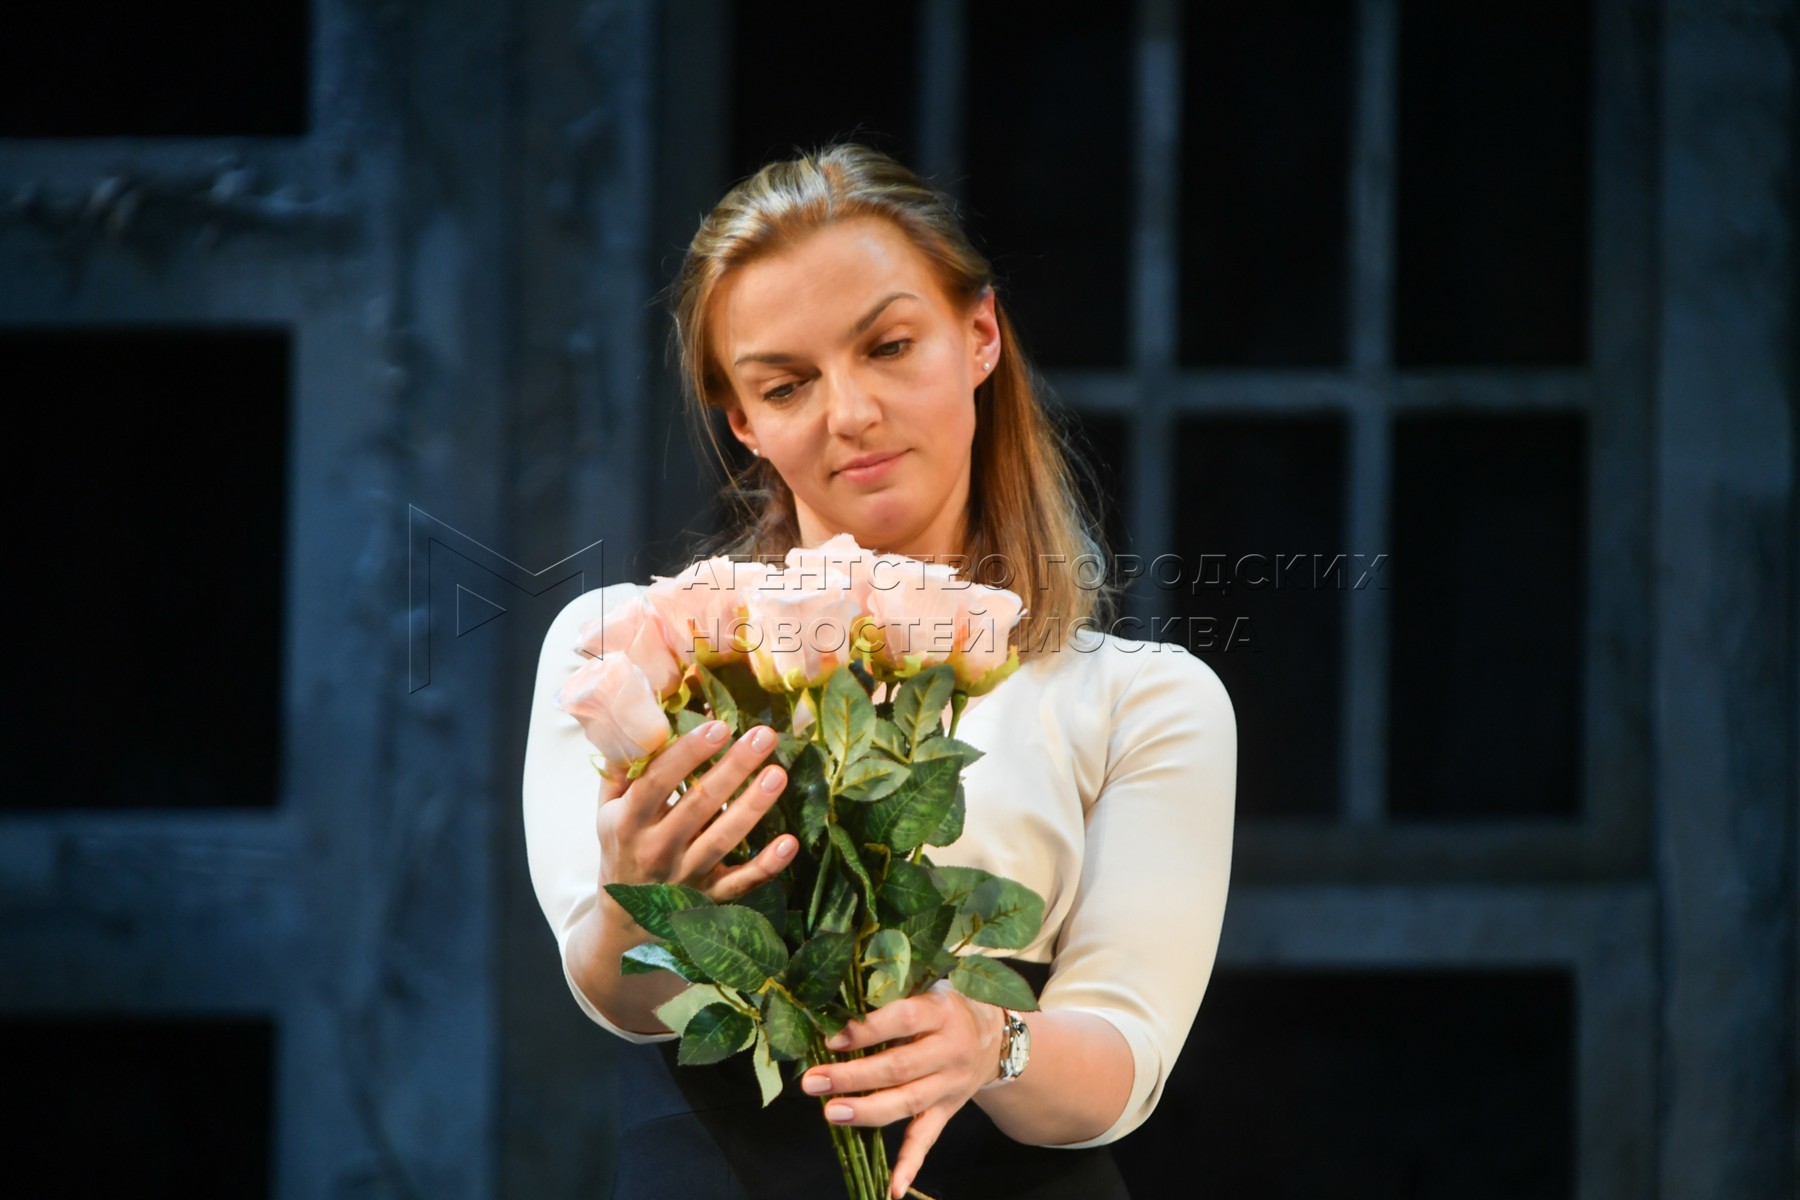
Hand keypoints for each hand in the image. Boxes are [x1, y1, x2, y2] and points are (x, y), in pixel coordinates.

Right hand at [596, 719, 795, 904]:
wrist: (621, 918)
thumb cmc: (620, 845)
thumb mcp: (607, 808)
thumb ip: (622, 768)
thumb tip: (648, 722)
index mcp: (628, 822)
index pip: (658, 782)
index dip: (688, 753)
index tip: (719, 727)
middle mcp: (656, 850)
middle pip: (699, 804)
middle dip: (734, 767)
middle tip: (763, 736)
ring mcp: (684, 876)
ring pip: (723, 839)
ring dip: (753, 806)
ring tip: (777, 774)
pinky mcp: (708, 898)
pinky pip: (741, 883)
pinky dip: (766, 866)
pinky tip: (789, 842)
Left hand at [799, 982, 1004, 1198]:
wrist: (996, 1037)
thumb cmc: (946, 1007)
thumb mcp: (927, 988)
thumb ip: (890, 996)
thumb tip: (834, 1008)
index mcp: (942, 1012)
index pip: (903, 1020)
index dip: (867, 1030)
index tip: (832, 1039)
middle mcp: (950, 1051)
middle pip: (900, 1067)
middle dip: (854, 1077)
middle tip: (813, 1081)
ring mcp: (950, 1086)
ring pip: (908, 1103)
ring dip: (867, 1112)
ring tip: (831, 1112)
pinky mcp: (948, 1111)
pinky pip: (927, 1138)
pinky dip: (910, 1164)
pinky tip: (892, 1188)